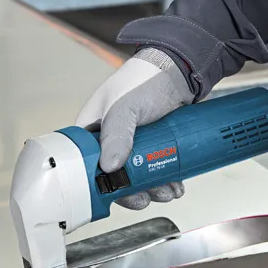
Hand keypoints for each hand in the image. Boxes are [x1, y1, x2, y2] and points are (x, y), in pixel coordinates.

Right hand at [76, 48, 195, 209]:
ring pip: (138, 176)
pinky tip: (176, 185)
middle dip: (132, 191)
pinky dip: (166, 180)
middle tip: (147, 198)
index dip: (97, 183)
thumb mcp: (126, 106)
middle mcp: (110, 139)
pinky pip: (156, 170)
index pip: (85, 164)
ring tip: (168, 191)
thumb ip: (116, 134)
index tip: (112, 195)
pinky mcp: (153, 146)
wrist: (182, 69)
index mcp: (92, 129)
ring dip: (153, 188)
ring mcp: (133, 144)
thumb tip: (109, 168)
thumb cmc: (145, 79)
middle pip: (114, 176)